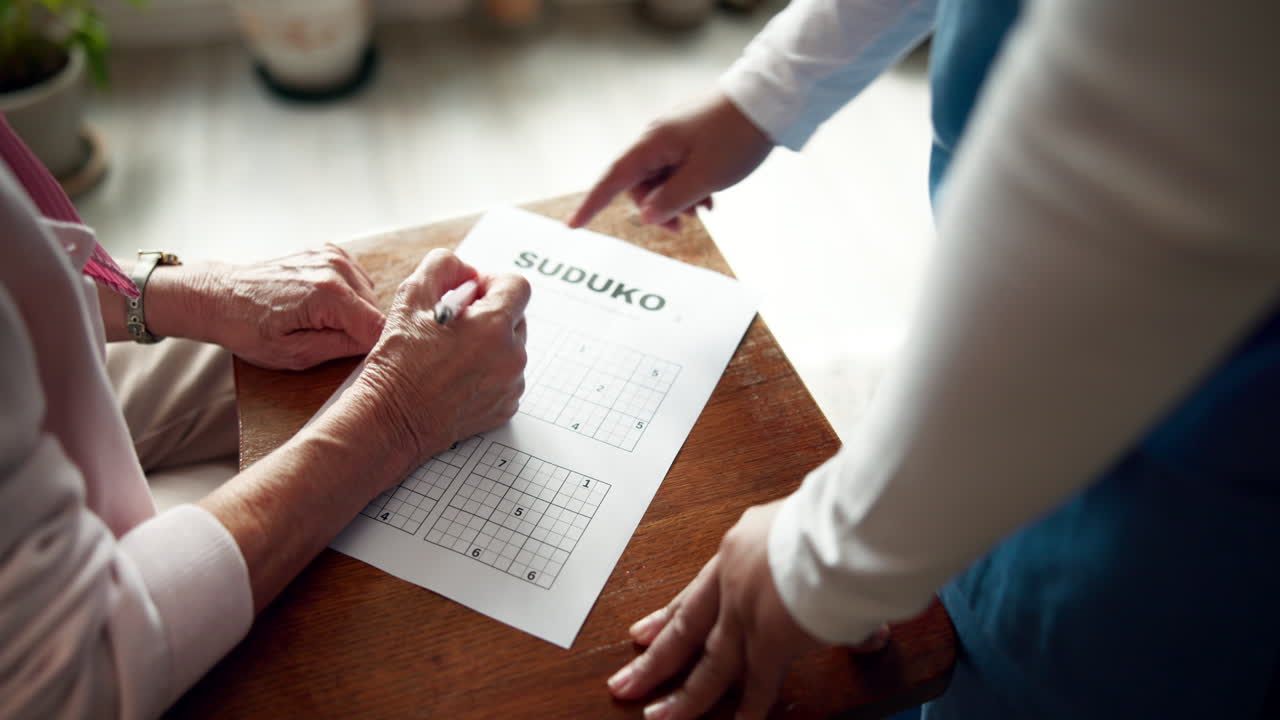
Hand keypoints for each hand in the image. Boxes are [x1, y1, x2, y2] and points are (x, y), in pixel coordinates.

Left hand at [152, 245, 386, 369]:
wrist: (220, 295)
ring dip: (353, 313)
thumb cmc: (248, 327)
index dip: (371, 347)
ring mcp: (332, 255)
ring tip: (320, 320)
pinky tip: (321, 304)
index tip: (356, 356)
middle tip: (327, 339)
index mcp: (328, 294)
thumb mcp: (293, 354)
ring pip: (369, 295)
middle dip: (360, 330)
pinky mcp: (328, 251)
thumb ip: (340, 349)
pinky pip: (357, 281)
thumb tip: (372, 345)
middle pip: (375, 310)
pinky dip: (346, 296)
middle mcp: (335, 268)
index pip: (378, 327)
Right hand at [351, 249, 529, 467]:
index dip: (492, 284)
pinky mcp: (505, 407)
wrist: (392, 420)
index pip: (517, 286)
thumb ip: (443, 266)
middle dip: (489, 313)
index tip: (470, 294)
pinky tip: (457, 376)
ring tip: (451, 354)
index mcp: (494, 327)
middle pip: (516, 317)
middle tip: (454, 325)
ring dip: (489, 343)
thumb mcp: (411, 297)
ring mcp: (511, 385)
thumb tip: (466, 271)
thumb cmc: (398, 363)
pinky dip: (488, 371)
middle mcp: (511, 357)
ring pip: (511, 348)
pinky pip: (506, 377)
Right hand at [568, 92, 773, 230]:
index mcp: (653, 144)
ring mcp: (675, 133)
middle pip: (641, 183)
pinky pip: (680, 166)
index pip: (613, 179)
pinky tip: (710, 197)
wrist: (769, 100)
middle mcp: (658, 136)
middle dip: (657, 209)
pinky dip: (690, 185)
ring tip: (706, 209)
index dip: (592, 205)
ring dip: (678, 198)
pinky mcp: (692, 134)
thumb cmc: (737, 137)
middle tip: (685, 227)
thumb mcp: (704, 178)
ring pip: (662, 177)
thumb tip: (646, 214)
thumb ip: (671, 200)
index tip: (573, 225)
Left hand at [607, 500, 889, 719]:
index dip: (666, 616)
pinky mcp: (771, 639)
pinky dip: (748, 709)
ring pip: (709, 663)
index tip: (641, 634)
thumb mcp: (809, 528)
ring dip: (685, 696)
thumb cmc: (838, 518)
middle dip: (654, 661)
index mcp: (739, 546)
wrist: (847, 525)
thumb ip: (817, 568)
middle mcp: (733, 578)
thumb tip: (841, 599)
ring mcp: (747, 611)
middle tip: (625, 683)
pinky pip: (757, 684)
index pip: (695, 590)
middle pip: (685, 629)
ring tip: (658, 717)